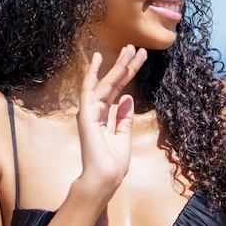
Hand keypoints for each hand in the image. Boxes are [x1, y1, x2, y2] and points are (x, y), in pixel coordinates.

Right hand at [75, 45, 146, 201]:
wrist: (105, 177)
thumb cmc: (114, 162)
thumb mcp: (124, 135)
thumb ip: (124, 117)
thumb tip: (128, 97)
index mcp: (106, 117)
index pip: (119, 90)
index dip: (129, 74)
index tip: (139, 58)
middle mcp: (97, 111)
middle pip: (114, 83)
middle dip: (125, 65)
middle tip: (136, 48)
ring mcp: (90, 112)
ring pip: (106, 83)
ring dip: (118, 66)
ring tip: (129, 49)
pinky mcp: (86, 115)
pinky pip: (89, 90)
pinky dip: (92, 74)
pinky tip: (97, 59)